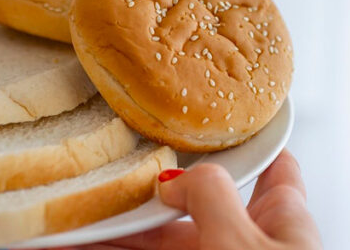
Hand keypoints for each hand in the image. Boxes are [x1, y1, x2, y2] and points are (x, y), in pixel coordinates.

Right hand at [53, 150, 320, 249]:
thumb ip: (210, 197)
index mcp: (284, 223)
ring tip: (65, 214)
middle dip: (142, 192)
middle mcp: (247, 247)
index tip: (203, 112)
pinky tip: (70, 244)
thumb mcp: (241, 243)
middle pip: (192, 206)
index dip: (241, 138)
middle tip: (96, 171)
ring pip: (155, 245)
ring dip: (110, 231)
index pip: (271, 167)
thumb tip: (176, 175)